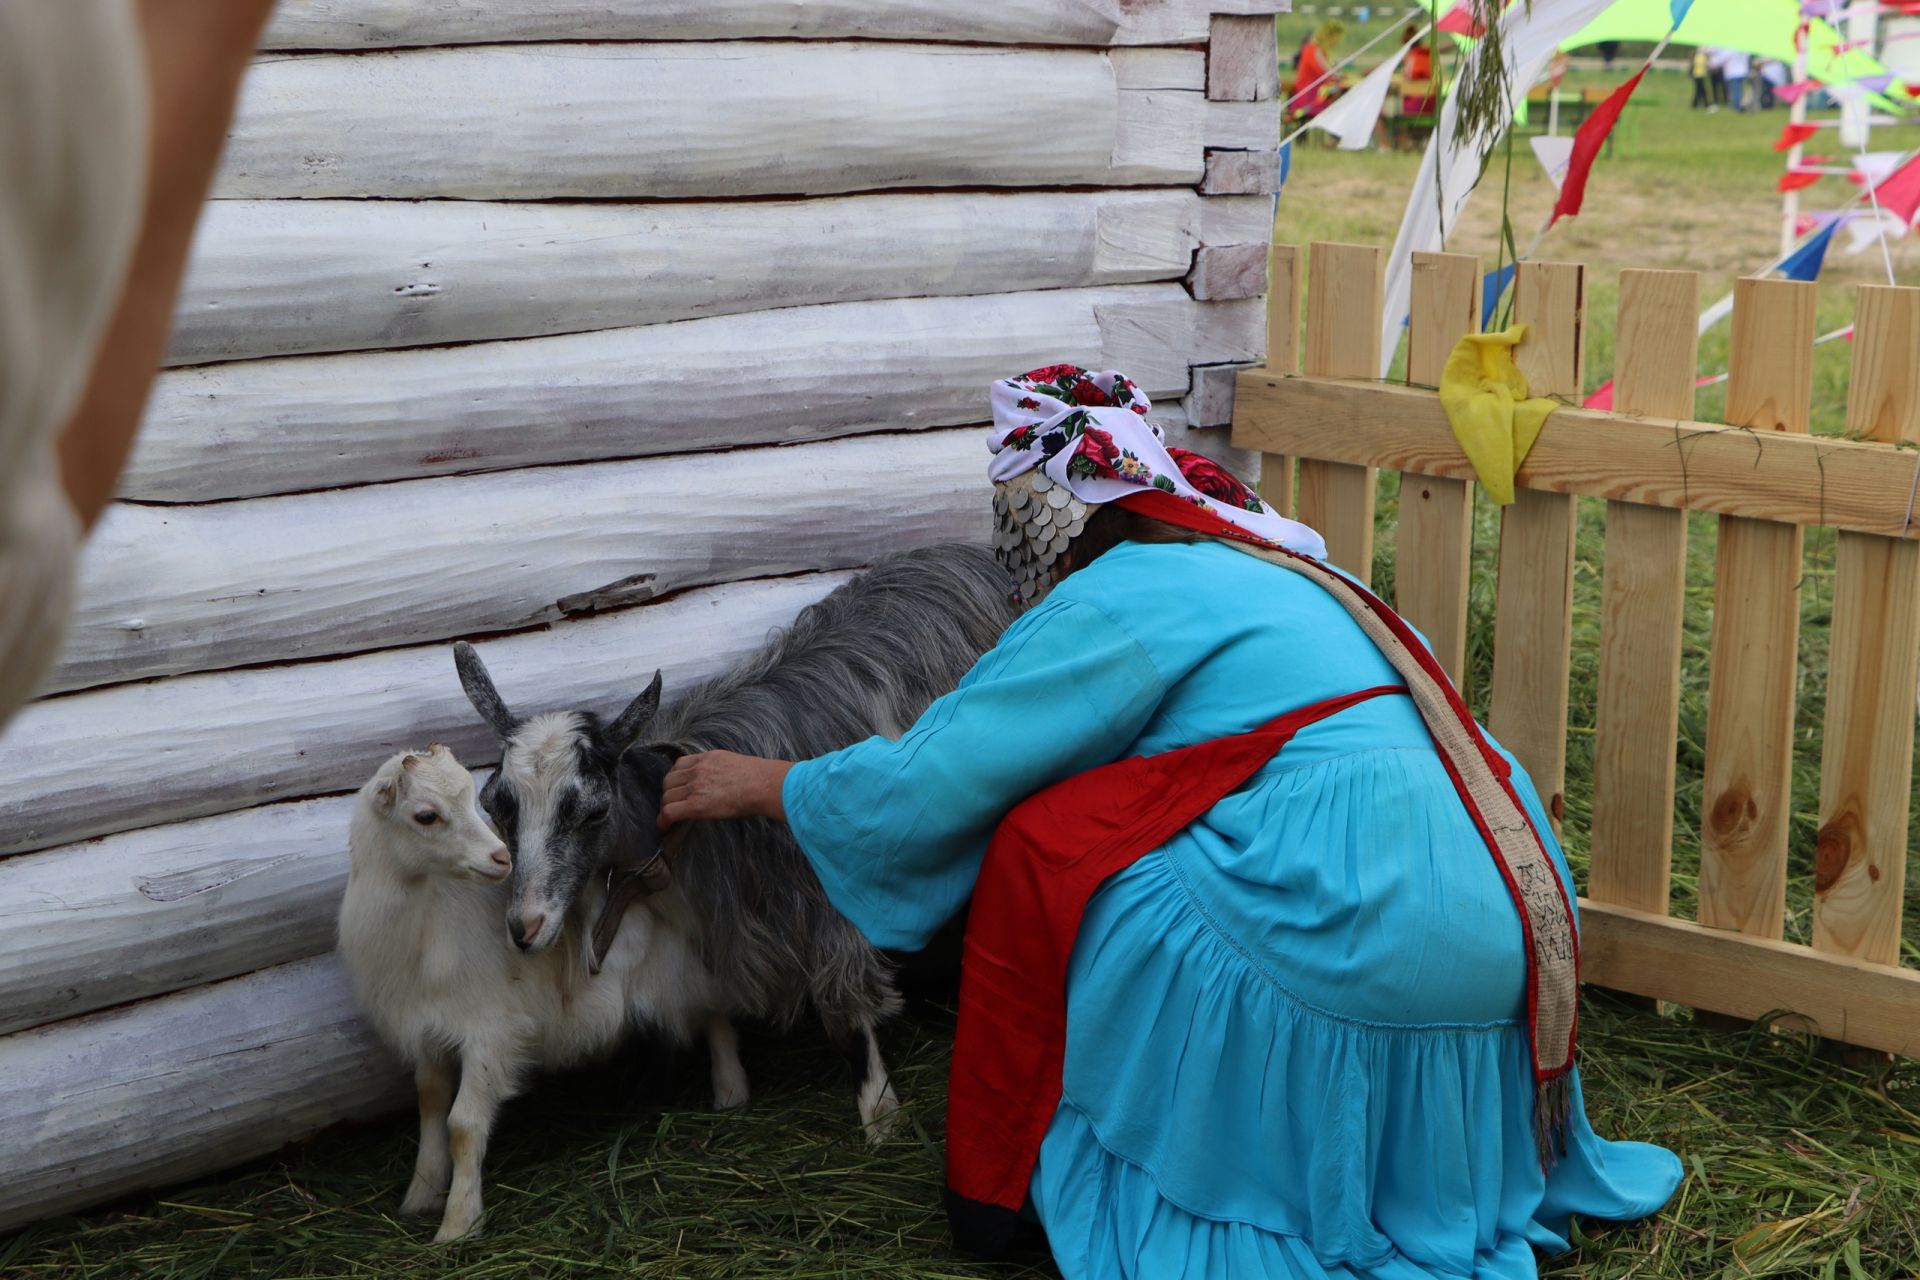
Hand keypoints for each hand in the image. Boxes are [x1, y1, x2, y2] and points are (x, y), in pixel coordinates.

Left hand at [658, 751, 792, 828]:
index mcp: (707, 758)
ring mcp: (694, 786)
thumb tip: (720, 781)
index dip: (674, 778)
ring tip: (669, 818)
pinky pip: (669, 812)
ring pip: (667, 797)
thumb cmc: (759, 777)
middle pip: (669, 781)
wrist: (763, 785)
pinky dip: (663, 821)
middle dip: (668, 793)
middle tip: (672, 804)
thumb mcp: (734, 764)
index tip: (676, 787)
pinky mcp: (695, 805)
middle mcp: (697, 770)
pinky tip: (664, 827)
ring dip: (666, 807)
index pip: (679, 765)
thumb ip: (720, 769)